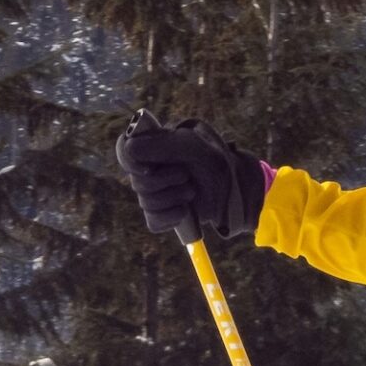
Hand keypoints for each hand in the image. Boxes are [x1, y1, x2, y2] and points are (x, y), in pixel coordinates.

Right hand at [116, 111, 267, 238]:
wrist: (240, 188)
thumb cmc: (218, 161)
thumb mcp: (193, 145)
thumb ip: (162, 144)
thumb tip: (129, 148)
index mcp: (155, 147)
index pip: (125, 150)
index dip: (130, 161)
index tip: (147, 169)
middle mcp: (153, 169)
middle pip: (137, 182)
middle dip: (162, 183)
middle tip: (186, 177)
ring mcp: (160, 192)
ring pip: (145, 202)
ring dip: (171, 199)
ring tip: (191, 192)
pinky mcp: (168, 213)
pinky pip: (154, 222)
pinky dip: (169, 218)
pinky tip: (184, 212)